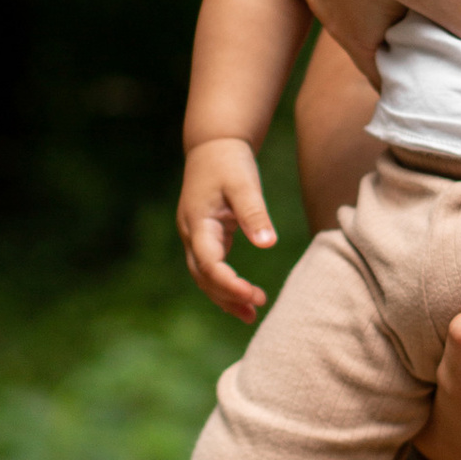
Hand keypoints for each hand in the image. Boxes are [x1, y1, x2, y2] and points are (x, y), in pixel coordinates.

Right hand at [179, 136, 277, 321]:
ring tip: (251, 314)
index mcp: (198, 223)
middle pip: (203, 277)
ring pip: (204, 276)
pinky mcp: (205, 236)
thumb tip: (268, 245)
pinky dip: (225, 284)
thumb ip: (254, 214)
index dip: (229, 284)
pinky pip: (211, 267)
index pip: (209, 264)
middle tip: (256, 309)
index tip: (254, 295)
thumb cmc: (229, 162)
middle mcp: (192, 233)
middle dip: (227, 296)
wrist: (212, 144)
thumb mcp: (244, 184)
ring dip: (225, 296)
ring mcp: (196, 236)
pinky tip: (243, 296)